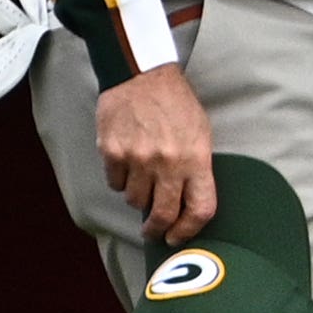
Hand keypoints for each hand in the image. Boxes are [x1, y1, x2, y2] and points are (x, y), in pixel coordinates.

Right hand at [96, 63, 216, 242]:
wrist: (141, 76)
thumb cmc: (176, 105)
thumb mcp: (200, 133)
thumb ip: (196, 168)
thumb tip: (187, 203)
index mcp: (196, 158)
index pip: (200, 209)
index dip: (190, 230)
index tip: (179, 237)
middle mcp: (168, 163)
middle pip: (164, 214)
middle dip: (159, 230)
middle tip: (155, 231)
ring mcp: (138, 159)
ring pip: (135, 201)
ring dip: (139, 199)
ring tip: (142, 182)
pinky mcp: (112, 153)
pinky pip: (114, 184)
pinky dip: (120, 181)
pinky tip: (126, 165)